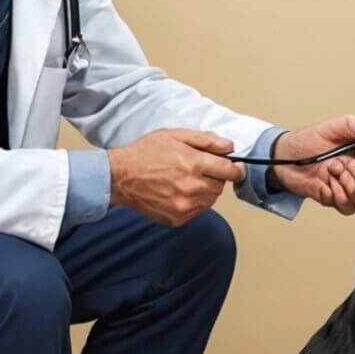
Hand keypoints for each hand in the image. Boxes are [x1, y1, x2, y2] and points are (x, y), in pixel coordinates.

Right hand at [108, 128, 246, 225]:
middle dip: (216, 177)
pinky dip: (195, 202)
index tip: (235, 167)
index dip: (235, 168)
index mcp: (193, 164)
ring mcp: (184, 205)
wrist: (120, 176)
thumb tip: (229, 146)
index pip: (229, 171)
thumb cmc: (144, 153)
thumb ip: (205, 140)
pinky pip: (198, 211)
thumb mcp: (174, 135)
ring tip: (187, 180)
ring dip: (206, 190)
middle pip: (221, 186)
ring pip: (211, 199)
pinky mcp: (177, 218)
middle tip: (199, 169)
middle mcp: (191, 187)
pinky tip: (180, 192)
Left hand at [270, 115, 354, 214]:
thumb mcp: (335, 126)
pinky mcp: (337, 200)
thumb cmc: (308, 140)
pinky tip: (326, 183)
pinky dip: (336, 194)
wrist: (285, 157)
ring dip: (347, 183)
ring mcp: (349, 189)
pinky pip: (347, 206)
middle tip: (344, 162)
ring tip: (332, 169)